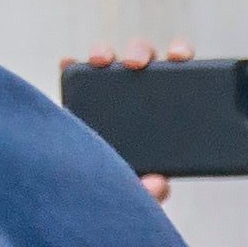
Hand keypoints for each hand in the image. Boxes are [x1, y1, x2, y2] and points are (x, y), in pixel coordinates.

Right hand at [68, 38, 189, 202]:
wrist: (85, 194)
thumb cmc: (126, 189)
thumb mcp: (143, 193)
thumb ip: (154, 192)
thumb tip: (159, 185)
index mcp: (165, 107)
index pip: (179, 71)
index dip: (180, 54)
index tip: (177, 55)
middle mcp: (137, 91)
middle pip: (144, 58)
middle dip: (141, 52)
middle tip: (135, 64)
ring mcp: (106, 90)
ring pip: (109, 59)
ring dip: (105, 52)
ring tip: (100, 61)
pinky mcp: (77, 96)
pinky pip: (74, 73)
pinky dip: (71, 65)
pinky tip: (67, 63)